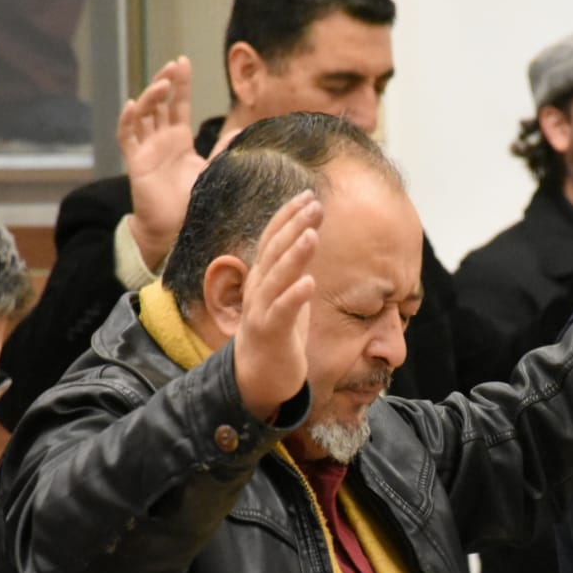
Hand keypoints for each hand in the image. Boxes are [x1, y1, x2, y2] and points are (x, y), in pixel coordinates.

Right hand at [122, 56, 204, 266]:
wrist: (174, 229)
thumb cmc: (192, 202)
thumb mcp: (213, 170)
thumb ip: (224, 150)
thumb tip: (242, 129)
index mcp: (178, 139)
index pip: (178, 104)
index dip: (180, 83)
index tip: (183, 61)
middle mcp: (160, 140)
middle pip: (159, 103)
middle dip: (165, 82)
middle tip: (174, 65)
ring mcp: (146, 149)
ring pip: (143, 114)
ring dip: (150, 96)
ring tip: (162, 84)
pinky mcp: (136, 162)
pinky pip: (127, 137)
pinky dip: (128, 119)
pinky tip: (132, 104)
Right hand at [232, 191, 321, 421]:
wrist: (257, 377)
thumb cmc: (276, 332)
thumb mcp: (286, 293)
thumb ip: (293, 268)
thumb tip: (308, 237)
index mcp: (262, 276)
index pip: (272, 238)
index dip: (288, 215)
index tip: (309, 195)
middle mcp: (258, 288)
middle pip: (274, 250)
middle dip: (295, 226)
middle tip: (315, 205)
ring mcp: (260, 309)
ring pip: (277, 277)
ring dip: (294, 255)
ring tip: (312, 234)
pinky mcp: (269, 333)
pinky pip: (281, 312)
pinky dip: (294, 296)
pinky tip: (309, 282)